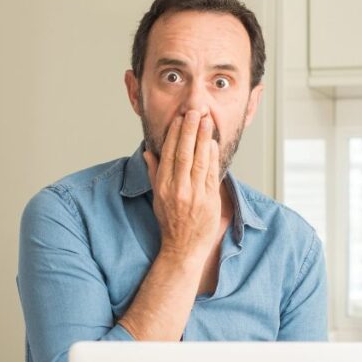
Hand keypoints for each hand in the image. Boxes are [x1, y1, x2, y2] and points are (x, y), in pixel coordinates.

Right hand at [143, 109, 221, 265]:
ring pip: (199, 161)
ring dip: (203, 139)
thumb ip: (154, 173)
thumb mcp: (157, 197)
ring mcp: (195, 195)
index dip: (175, 135)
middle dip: (190, 131)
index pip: (169, 155)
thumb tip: (149, 153)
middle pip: (184, 154)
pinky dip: (212, 157)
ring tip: (206, 121)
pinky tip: (213, 143)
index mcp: (163, 187)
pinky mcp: (209, 201)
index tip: (179, 119)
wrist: (183, 248)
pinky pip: (212, 174)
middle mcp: (178, 190)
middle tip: (194, 112)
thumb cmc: (170, 223)